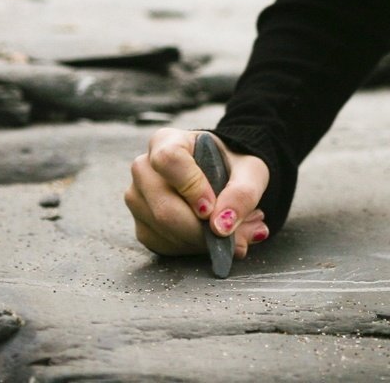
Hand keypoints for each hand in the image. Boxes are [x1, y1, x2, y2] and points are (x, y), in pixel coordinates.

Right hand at [124, 128, 272, 259]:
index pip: (168, 160)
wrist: (224, 176)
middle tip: (239, 234)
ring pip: (163, 230)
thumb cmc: (233, 166)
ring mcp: (139, 198)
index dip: (191, 187)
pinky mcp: (143, 225)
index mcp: (167, 141)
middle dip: (203, 230)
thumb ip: (242, 193)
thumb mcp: (250, 171)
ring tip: (237, 233)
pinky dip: (195, 248)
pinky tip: (216, 239)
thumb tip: (220, 227)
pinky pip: (164, 245)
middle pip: (163, 206)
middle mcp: (144, 169)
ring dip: (205, 241)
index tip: (212, 208)